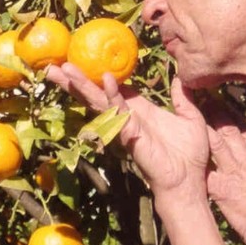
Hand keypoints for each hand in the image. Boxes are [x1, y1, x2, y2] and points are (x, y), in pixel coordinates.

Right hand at [47, 63, 210, 196]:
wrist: (190, 182)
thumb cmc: (190, 155)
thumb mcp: (190, 118)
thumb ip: (183, 98)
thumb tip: (181, 78)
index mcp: (139, 110)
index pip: (113, 89)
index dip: (97, 76)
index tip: (80, 62)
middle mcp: (128, 117)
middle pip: (97, 94)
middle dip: (76, 81)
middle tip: (55, 65)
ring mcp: (127, 127)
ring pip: (101, 102)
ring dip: (83, 85)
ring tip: (64, 69)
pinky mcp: (132, 137)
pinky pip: (120, 114)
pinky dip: (113, 97)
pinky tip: (106, 81)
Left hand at [204, 104, 245, 244]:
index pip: (242, 127)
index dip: (229, 113)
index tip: (219, 99)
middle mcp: (245, 158)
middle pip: (228, 130)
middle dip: (214, 112)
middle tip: (201, 97)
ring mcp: (233, 171)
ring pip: (216, 143)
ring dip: (204, 129)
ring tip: (190, 114)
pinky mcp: (221, 187)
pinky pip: (206, 171)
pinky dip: (195, 162)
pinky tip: (183, 153)